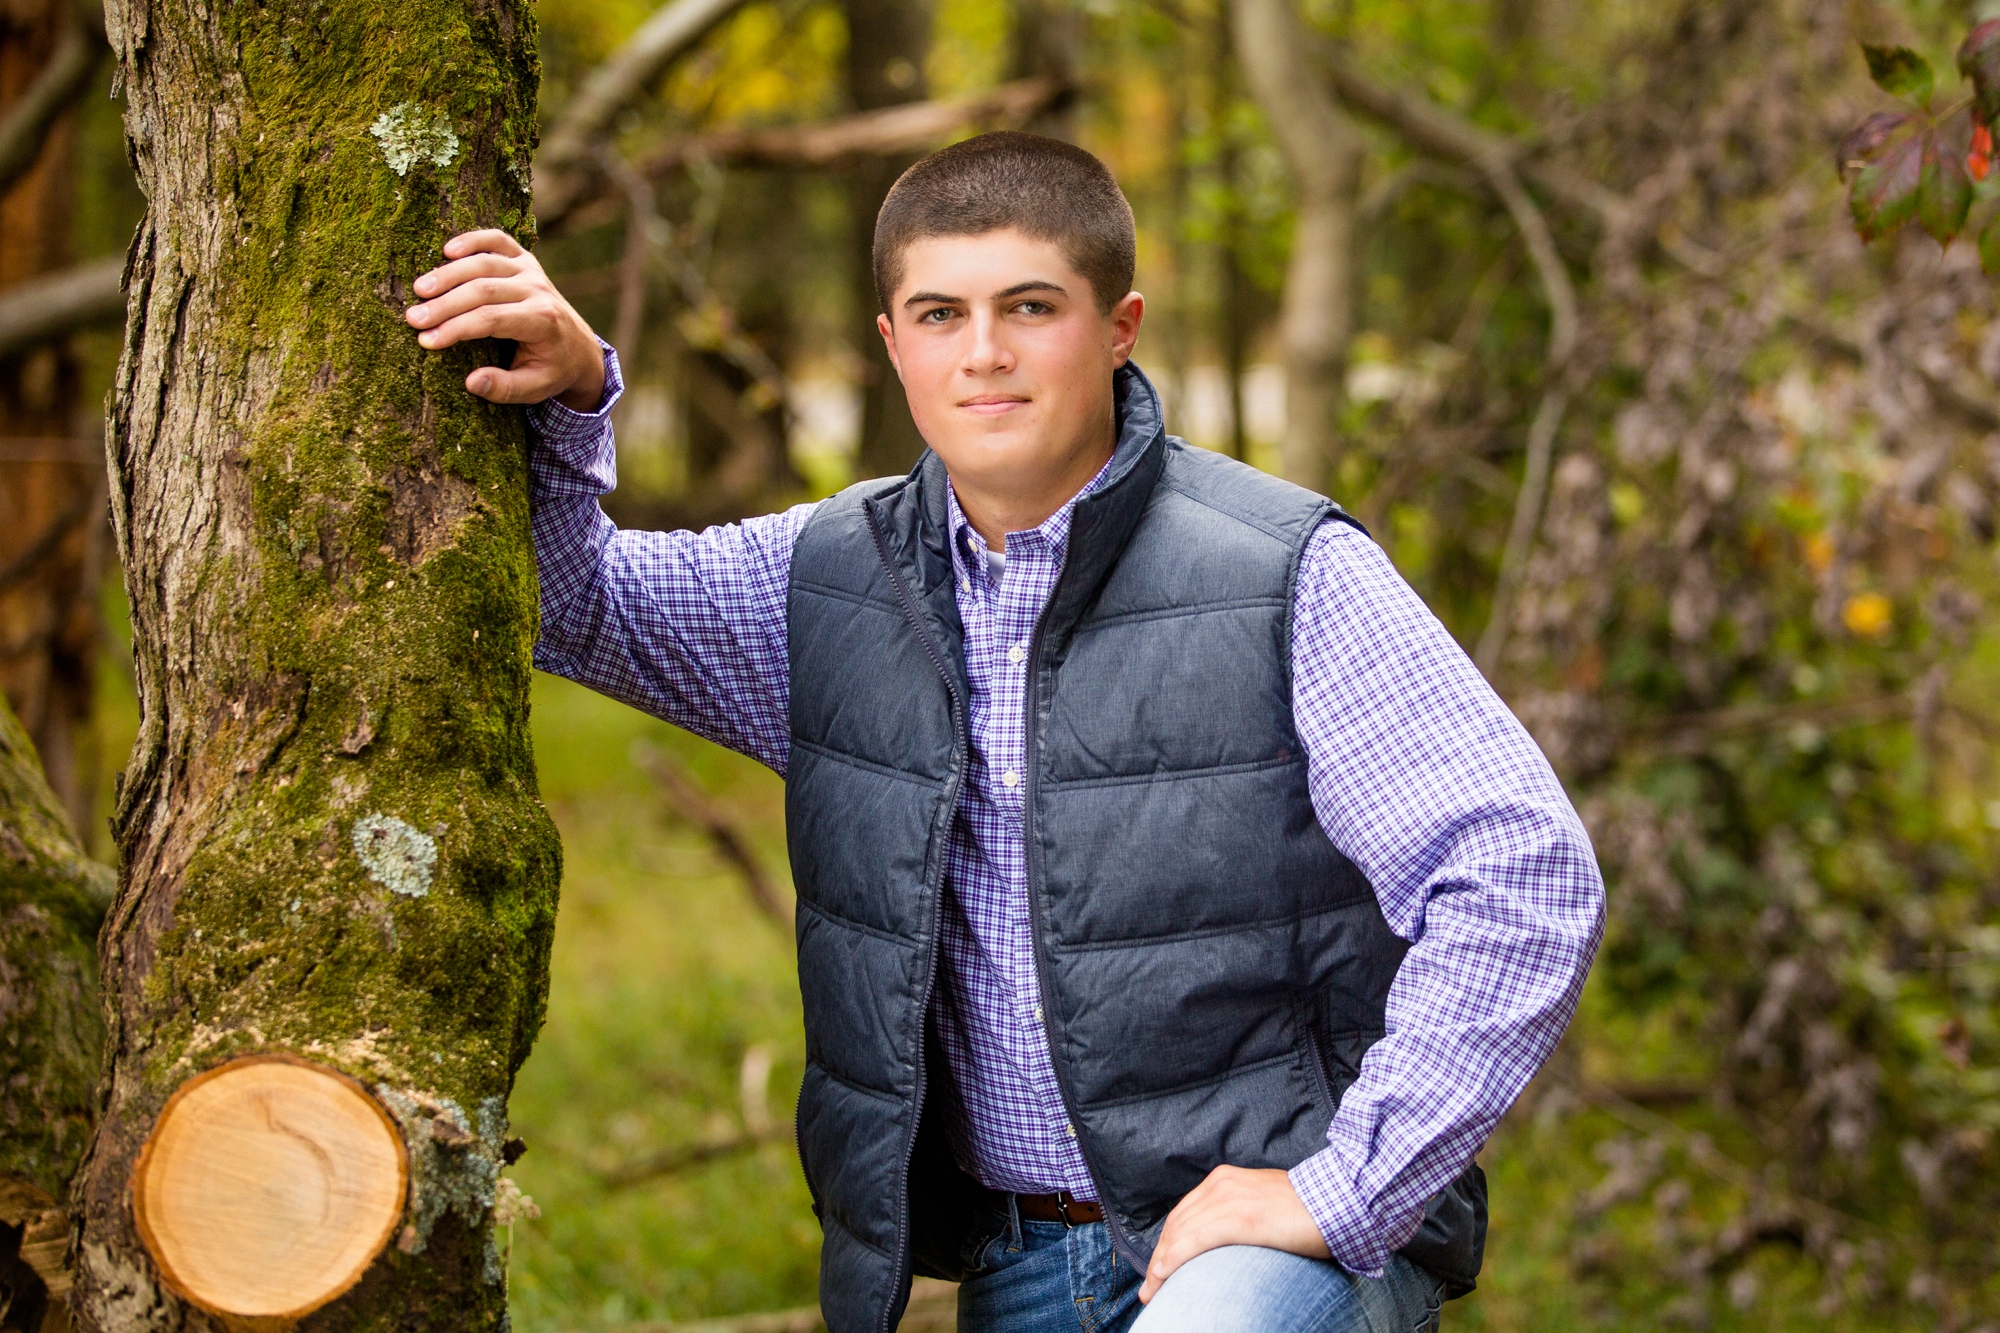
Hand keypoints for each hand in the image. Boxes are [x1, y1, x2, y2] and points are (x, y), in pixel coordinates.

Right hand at [405, 229, 606, 410]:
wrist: (579, 348)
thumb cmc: (550, 370)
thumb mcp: (534, 389)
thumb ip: (505, 388)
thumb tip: (471, 381)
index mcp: (542, 322)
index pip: (492, 320)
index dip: (456, 328)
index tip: (426, 340)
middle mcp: (538, 291)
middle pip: (483, 289)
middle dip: (444, 304)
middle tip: (412, 318)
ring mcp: (531, 271)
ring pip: (485, 263)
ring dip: (449, 274)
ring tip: (419, 290)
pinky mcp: (525, 260)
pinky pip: (498, 240)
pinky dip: (472, 240)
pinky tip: (446, 250)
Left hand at [1137, 1165, 1329, 1303]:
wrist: (1338, 1201)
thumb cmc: (1307, 1210)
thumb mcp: (1263, 1203)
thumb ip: (1239, 1214)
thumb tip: (1226, 1241)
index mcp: (1224, 1179)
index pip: (1183, 1214)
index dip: (1166, 1243)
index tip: (1158, 1267)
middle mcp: (1221, 1185)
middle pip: (1176, 1224)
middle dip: (1158, 1257)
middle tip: (1150, 1287)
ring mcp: (1229, 1199)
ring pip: (1180, 1234)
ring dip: (1160, 1265)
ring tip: (1153, 1291)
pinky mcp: (1239, 1218)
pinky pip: (1195, 1241)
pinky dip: (1173, 1259)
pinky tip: (1163, 1275)